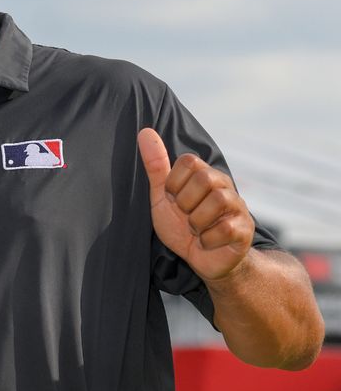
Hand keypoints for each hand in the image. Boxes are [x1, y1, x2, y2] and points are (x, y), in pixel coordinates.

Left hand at [137, 128, 253, 282]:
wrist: (203, 260)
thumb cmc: (182, 226)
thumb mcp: (163, 196)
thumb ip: (156, 166)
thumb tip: (145, 131)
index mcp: (205, 175)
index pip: (189, 161)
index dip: (174, 183)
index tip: (173, 198)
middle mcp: (225, 187)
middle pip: (204, 178)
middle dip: (186, 202)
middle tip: (185, 216)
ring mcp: (238, 208)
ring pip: (218, 201)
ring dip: (196, 221)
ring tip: (195, 229)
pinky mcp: (245, 230)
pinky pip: (224, 229)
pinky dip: (207, 240)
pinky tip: (206, 242)